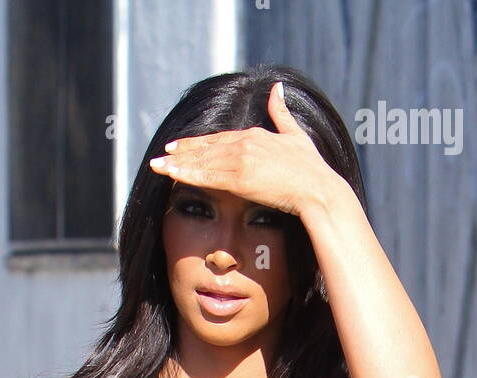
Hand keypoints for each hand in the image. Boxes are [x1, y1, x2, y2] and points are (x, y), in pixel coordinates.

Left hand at [148, 80, 336, 218]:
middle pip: (207, 147)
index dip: (199, 143)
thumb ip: (282, 113)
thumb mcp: (296, 136)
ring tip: (158, 165)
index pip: (220, 139)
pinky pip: (206, 176)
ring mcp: (241, 159)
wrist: (318, 189)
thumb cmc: (312, 169)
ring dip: (177, 163)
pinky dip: (186, 173)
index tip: (182, 146)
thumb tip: (276, 89)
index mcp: (256, 135)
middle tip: (163, 155)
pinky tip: (171, 174)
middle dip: (183, 151)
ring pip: (202, 161)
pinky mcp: (240, 178)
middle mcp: (246, 143)